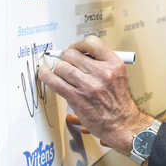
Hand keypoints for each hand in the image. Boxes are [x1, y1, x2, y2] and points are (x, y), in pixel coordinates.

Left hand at [37, 36, 151, 156]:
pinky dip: (45, 75)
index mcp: (114, 64)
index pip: (91, 42)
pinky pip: (54, 81)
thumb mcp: (118, 75)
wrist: (121, 123)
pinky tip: (44, 72)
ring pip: (62, 67)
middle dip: (66, 58)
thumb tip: (76, 53)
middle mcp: (102, 73)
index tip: (73, 49)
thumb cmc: (118, 102)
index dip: (78, 44)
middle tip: (66, 63)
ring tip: (60, 72)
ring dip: (58, 69)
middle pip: (72, 54)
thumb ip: (100, 63)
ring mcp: (89, 85)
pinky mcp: (76, 97)